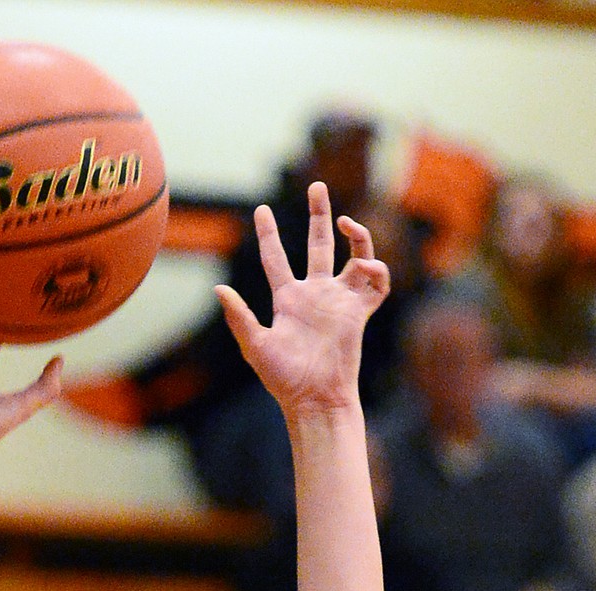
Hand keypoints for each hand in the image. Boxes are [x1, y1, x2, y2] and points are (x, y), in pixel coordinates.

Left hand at [216, 182, 389, 416]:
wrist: (316, 400)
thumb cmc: (284, 380)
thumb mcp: (256, 346)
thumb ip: (239, 318)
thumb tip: (219, 289)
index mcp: (288, 299)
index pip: (275, 258)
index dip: (268, 234)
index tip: (261, 211)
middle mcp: (315, 294)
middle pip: (318, 245)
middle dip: (318, 215)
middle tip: (317, 186)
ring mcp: (339, 301)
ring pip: (353, 257)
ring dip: (356, 236)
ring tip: (346, 222)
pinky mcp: (359, 313)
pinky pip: (376, 284)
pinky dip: (375, 269)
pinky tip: (364, 264)